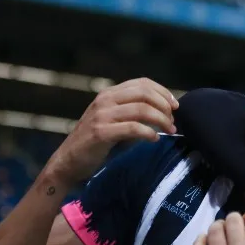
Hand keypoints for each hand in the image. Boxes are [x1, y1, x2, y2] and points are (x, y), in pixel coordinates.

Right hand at [45, 78, 177, 184]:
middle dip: (164, 106)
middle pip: (144, 93)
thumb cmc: (97, 142)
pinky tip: (154, 139)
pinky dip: (149, 133)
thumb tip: (165, 110)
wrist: (69, 161)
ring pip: (142, 109)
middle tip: (173, 121)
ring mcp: (101, 115)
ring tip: (169, 131)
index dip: (163, 92)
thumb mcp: (115, 120)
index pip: (142, 83)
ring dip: (161, 120)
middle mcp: (105, 100)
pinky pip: (133, 128)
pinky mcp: (100, 132)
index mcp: (109, 94)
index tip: (175, 106)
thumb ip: (133, 111)